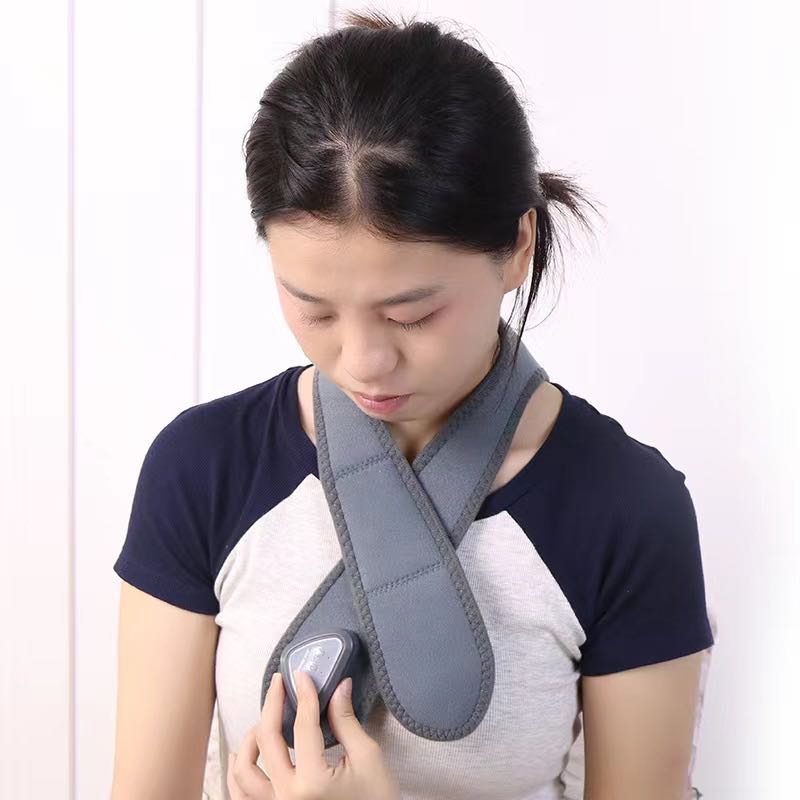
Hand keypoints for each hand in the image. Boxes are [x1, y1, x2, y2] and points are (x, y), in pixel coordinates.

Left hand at [227, 669, 400, 799]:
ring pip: (244, 770)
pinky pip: (242, 795)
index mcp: (312, 782)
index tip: (303, 675)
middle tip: (278, 684)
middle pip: (267, 741)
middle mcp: (287, 797)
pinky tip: (242, 754)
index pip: (303, 726)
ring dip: (250, 739)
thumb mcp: (367, 758)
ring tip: (263, 719)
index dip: (304, 695)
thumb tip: (338, 686)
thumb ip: (346, 721)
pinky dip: (237, 772)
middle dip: (272, 705)